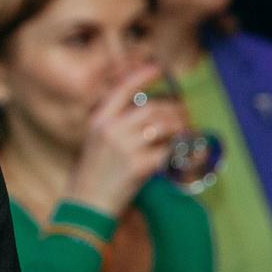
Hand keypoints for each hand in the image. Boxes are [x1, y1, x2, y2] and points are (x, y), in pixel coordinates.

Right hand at [66, 66, 185, 219]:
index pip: (123, 89)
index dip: (142, 75)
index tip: (157, 68)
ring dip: (180, 127)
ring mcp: (125, 147)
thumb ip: (114, 123)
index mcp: (99, 120)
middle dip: (174, 109)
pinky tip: (183, 152)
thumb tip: (147, 111)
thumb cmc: (92, 173)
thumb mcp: (94, 141)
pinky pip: (168, 151)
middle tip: (183, 114)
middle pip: (153, 108)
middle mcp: (111, 129)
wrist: (87, 204)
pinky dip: (180, 150)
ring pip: (164, 126)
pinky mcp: (139, 166)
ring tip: (185, 132)